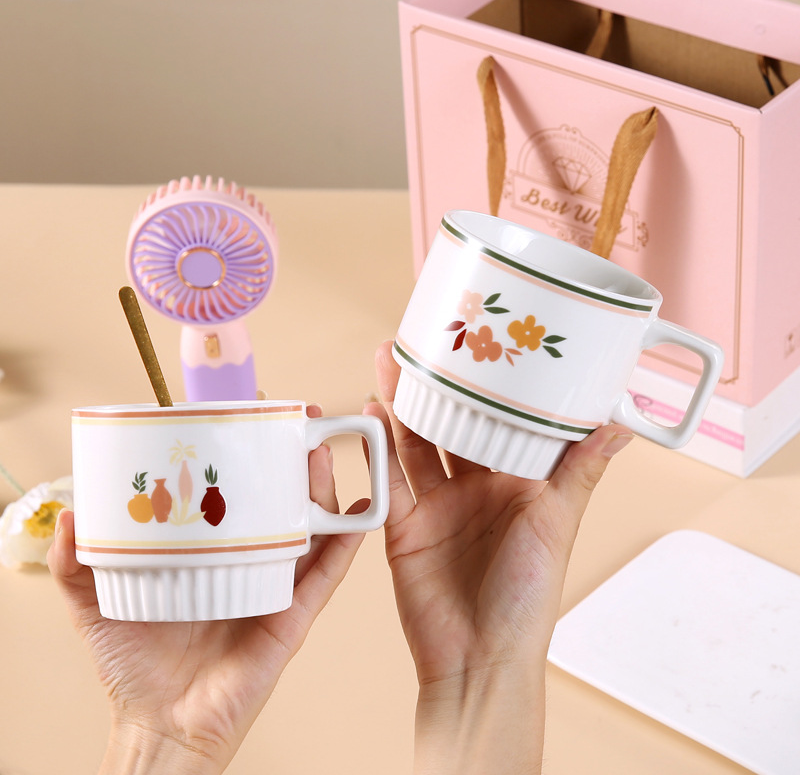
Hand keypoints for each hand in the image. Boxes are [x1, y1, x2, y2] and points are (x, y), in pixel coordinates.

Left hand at [48, 405, 366, 774]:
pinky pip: (328, 575)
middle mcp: (250, 559)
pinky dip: (349, 542)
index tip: (254, 410)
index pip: (236, 490)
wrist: (160, 724)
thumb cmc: (133, 664)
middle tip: (299, 421)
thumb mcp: (94, 601)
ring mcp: (276, 585)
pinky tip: (361, 512)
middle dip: (295, 457)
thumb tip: (68, 513)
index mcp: (213, 550)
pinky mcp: (294, 616)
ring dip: (322, 488)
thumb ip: (76, 559)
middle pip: (283, 498)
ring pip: (312, 526)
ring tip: (317, 453)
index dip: (249, 451)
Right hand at [365, 341, 632, 773]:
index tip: (485, 343)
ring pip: (416, 441)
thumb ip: (579, 470)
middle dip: (440, 385)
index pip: (503, 420)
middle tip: (428, 341)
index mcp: (516, 482)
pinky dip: (379, 445)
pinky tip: (372, 411)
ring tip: (393, 360)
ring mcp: (439, 504)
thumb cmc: (528, 596)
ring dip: (404, 403)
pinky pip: (389, 477)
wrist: (480, 657)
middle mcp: (476, 487)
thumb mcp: (557, 522)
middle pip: (453, 423)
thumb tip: (618, 424)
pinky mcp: (405, 524)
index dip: (492, 385)